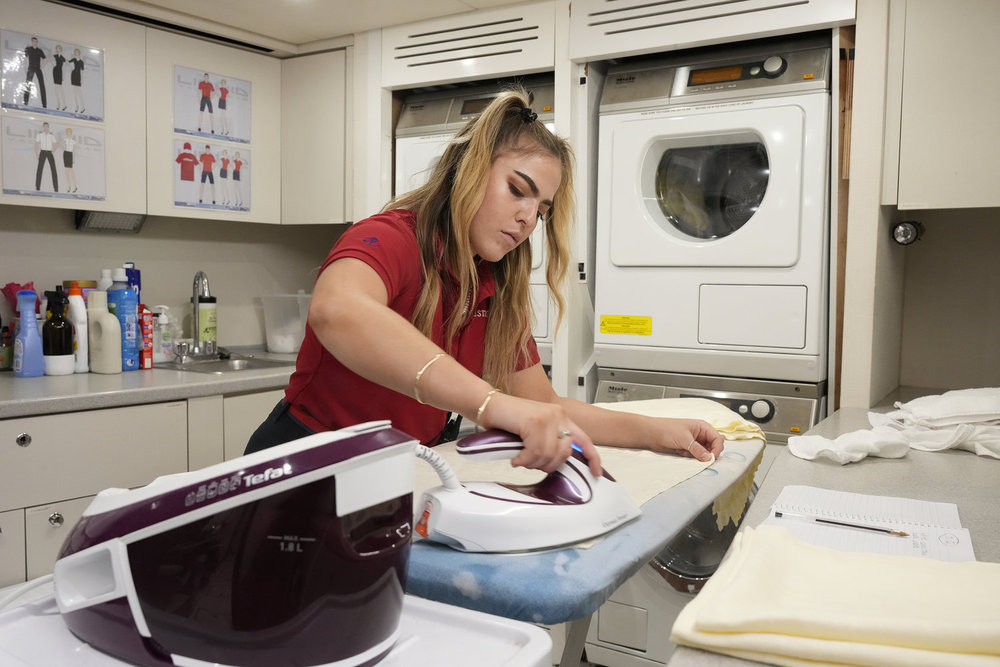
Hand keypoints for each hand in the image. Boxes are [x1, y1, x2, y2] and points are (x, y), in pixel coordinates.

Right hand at [481, 393, 603, 476]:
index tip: (595, 472)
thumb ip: (550, 441)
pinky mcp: (534, 421)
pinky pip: (535, 452)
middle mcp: (558, 415)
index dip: (592, 458)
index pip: (584, 440)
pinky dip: (524, 460)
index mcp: (562, 417)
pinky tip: (516, 457)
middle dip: (547, 465)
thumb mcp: (536, 430)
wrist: (490, 405)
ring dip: (532, 463)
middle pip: (564, 453)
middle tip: (532, 462)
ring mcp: (547, 417)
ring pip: (548, 455)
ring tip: (522, 458)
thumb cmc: (509, 419)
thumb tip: (557, 462)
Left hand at [647, 418, 724, 461]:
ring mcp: (694, 442)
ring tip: (685, 452)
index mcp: (702, 427)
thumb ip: (697, 449)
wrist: (651, 434)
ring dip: (697, 456)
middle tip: (699, 458)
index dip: (717, 449)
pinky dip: (690, 457)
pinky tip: (680, 452)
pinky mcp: (688, 448)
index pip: (717, 439)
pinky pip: (695, 456)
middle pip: (712, 447)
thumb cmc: (666, 429)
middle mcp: (700, 434)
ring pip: (704, 453)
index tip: (712, 458)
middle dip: (707, 454)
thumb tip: (709, 458)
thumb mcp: (684, 439)